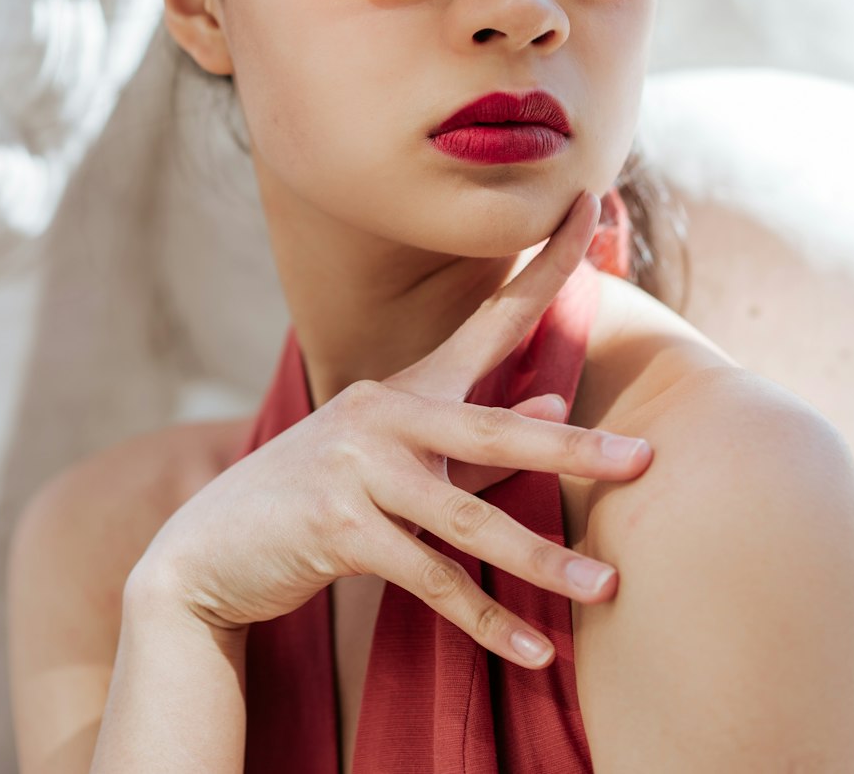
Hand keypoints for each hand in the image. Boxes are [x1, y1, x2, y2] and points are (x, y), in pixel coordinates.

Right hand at [134, 191, 652, 668]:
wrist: (210, 548)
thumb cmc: (318, 498)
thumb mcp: (394, 460)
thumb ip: (470, 443)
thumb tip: (547, 402)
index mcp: (408, 388)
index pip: (493, 316)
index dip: (546, 264)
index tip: (590, 204)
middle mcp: (384, 414)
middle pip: (492, 430)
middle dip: (571, 449)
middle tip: (644, 460)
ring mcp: (355, 470)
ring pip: (466, 519)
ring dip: (540, 560)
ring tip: (606, 586)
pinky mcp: (336, 529)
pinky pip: (428, 580)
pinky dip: (484, 620)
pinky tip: (533, 649)